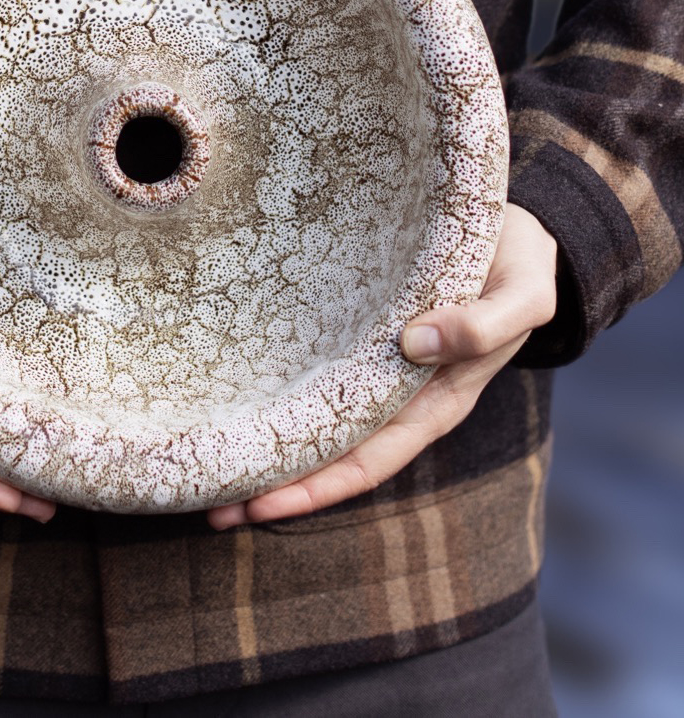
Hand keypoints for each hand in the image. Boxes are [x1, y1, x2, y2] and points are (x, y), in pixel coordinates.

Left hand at [207, 202, 557, 528]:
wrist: (519, 228)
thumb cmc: (521, 263)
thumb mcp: (524, 293)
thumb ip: (486, 325)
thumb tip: (417, 345)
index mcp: (441, 397)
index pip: (370, 460)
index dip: (317, 487)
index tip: (261, 507)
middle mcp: (404, 391)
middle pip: (334, 452)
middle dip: (276, 483)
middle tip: (211, 503)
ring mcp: (381, 362)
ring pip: (320, 417)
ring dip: (270, 443)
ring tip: (210, 461)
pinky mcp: (364, 328)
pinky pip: (321, 373)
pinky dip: (284, 391)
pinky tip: (242, 391)